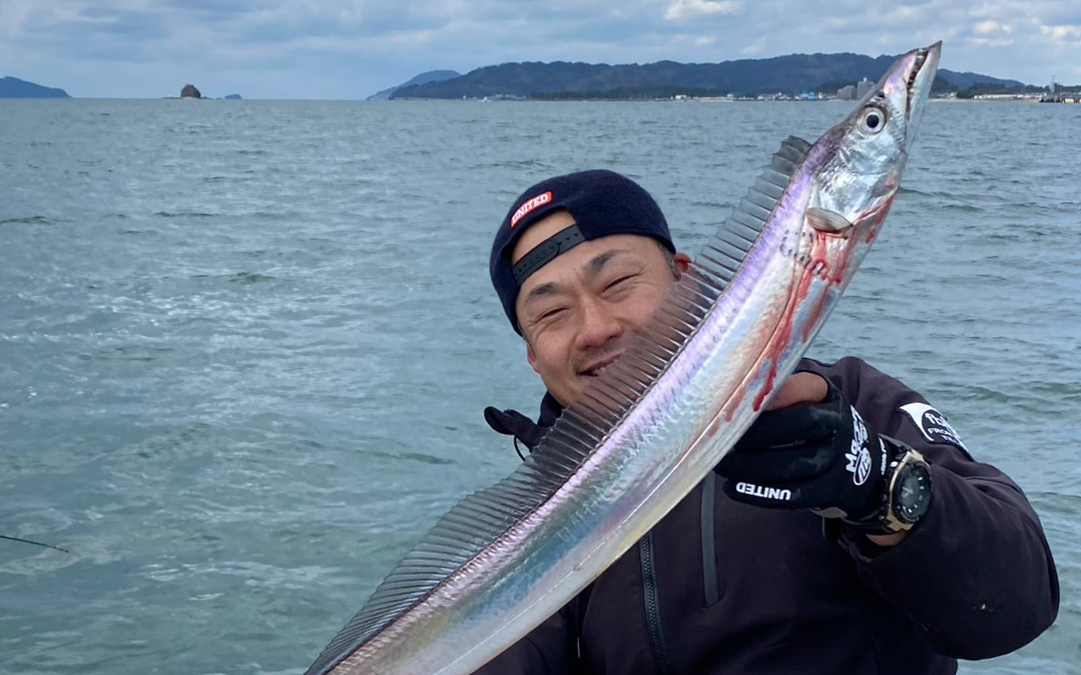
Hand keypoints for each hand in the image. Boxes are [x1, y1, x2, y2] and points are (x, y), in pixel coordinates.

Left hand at [715, 374, 889, 522]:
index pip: (802, 388)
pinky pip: (794, 493)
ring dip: (750, 467)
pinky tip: (734, 489)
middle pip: (798, 424)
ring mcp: (838, 459)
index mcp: (828, 397)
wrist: (866, 472)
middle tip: (721, 439)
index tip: (738, 401)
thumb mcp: (810, 402)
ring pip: (791, 463)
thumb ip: (778, 395)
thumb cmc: (817, 431)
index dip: (773, 394)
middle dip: (755, 433)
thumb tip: (729, 394)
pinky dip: (760, 493)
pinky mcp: (831, 490)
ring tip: (722, 465)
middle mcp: (838, 424)